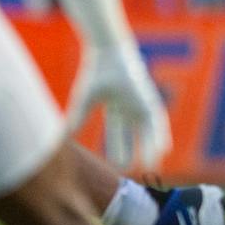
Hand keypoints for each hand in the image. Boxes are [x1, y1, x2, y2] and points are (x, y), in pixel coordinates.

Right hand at [66, 43, 171, 169]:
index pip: (117, 133)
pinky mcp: (148, 99)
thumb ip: (76, 119)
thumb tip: (62, 138)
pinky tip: (162, 149)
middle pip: (133, 135)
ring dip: (149, 147)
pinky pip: (158, 120)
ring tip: (152, 165)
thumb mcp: (84, 101)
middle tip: (135, 170)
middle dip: (133, 151)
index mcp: (115, 107)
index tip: (118, 165)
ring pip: (147, 130)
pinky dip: (159, 135)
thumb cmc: (95, 73)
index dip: (118, 148)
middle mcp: (130, 107)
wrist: (107, 54)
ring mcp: (140, 103)